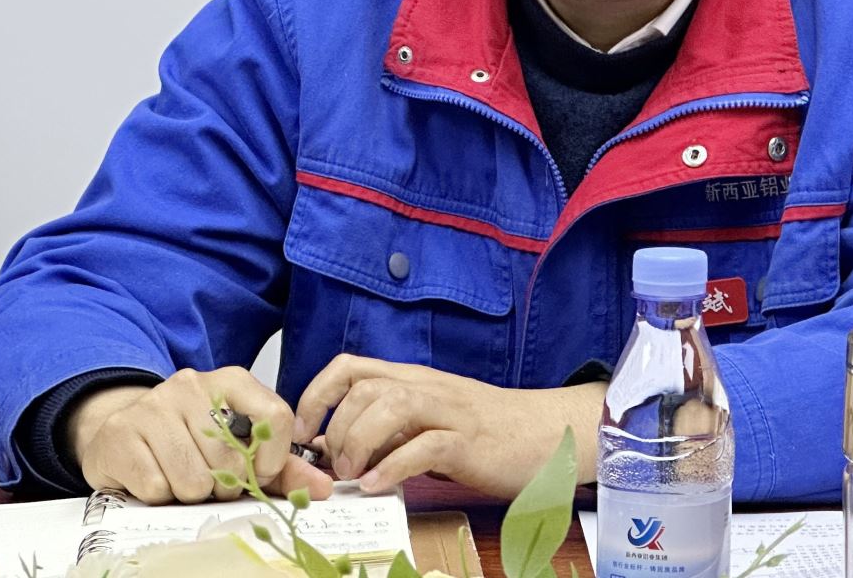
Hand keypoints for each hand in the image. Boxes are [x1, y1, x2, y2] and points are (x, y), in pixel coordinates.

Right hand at [66, 367, 334, 504]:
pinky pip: (157, 488)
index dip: (273, 456)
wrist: (124, 428)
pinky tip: (156, 475)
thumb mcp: (238, 442)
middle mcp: (192, 385)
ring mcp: (154, 406)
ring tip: (181, 475)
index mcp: (231, 381)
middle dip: (224, 484)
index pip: (275, 414)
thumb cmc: (189, 435)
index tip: (262, 472)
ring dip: (191, 492)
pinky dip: (160, 494)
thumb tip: (323, 487)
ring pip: (194, 481)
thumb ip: (282, 466)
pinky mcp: (123, 434)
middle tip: (209, 475)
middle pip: (232, 461)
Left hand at [292, 355, 602, 498]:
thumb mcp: (429, 420)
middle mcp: (428, 387)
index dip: (316, 394)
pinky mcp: (470, 442)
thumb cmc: (488, 430)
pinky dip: (392, 467)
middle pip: (364, 388)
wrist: (549, 431)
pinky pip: (424, 447)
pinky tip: (378, 485)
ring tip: (354, 475)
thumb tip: (332, 445)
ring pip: (390, 407)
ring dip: (359, 443)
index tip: (303, 430)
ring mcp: (450, 412)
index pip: (350, 367)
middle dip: (336, 428)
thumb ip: (388, 426)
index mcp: (414, 379)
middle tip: (336, 466)